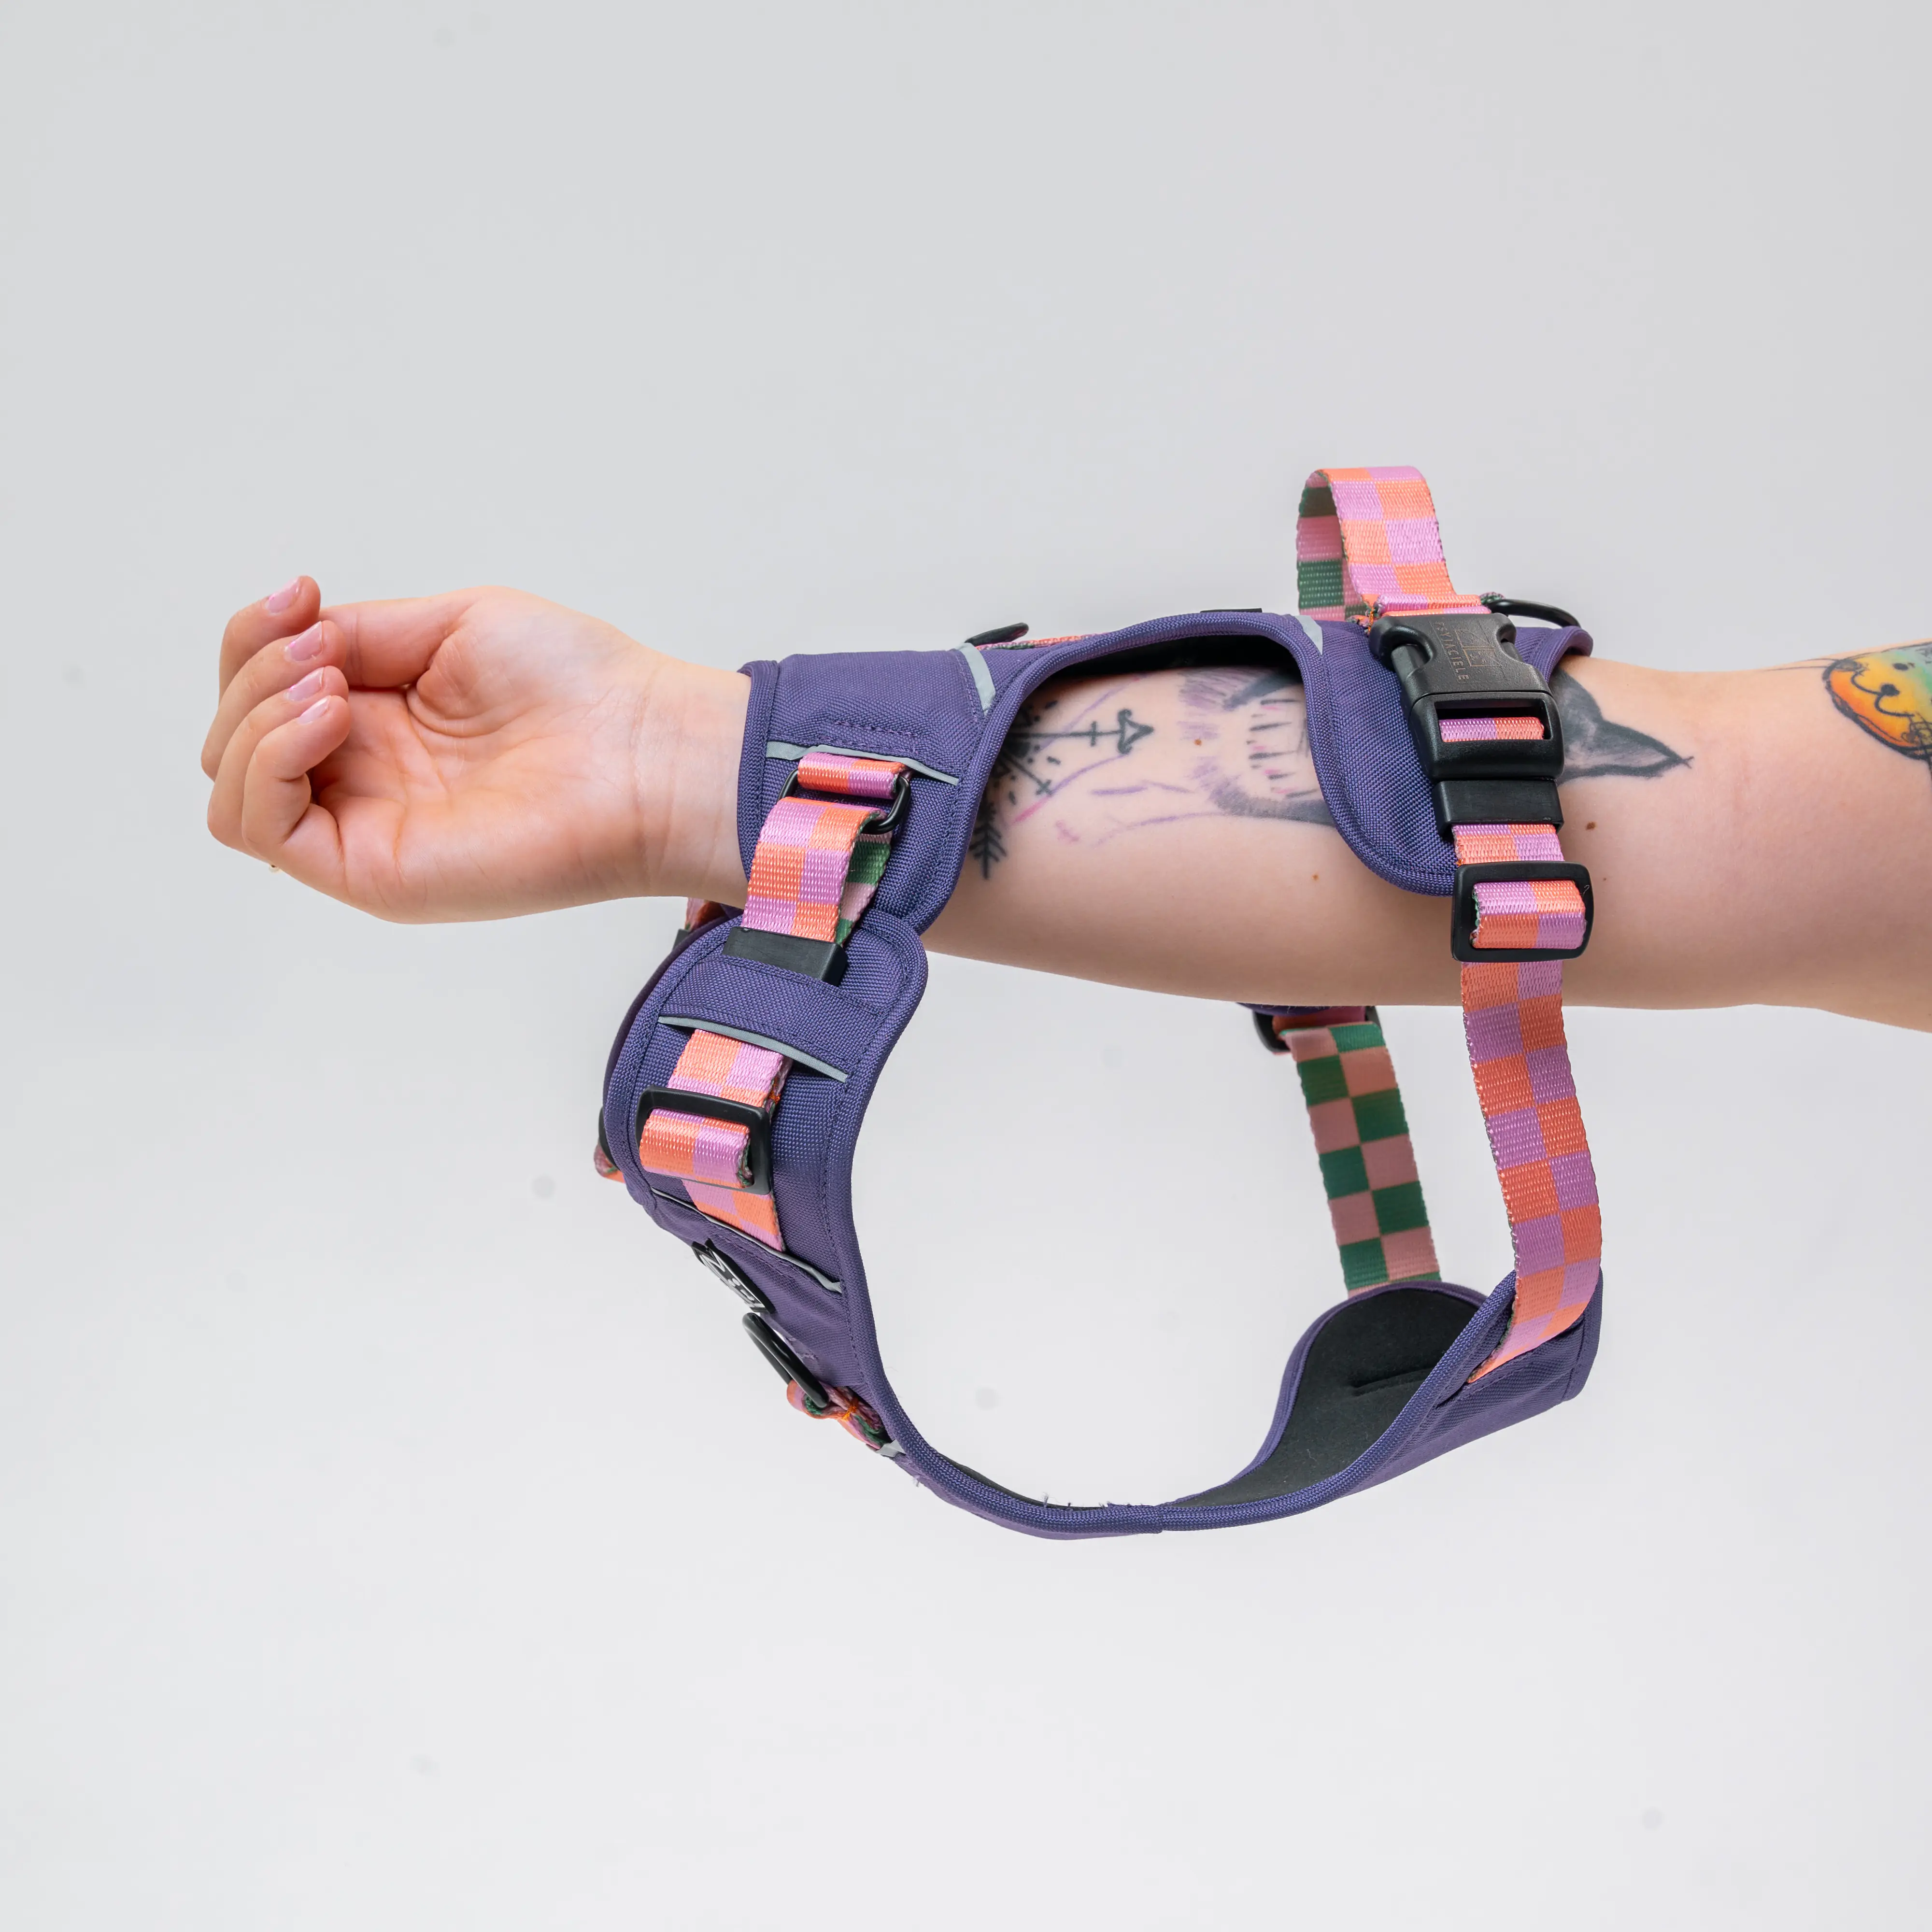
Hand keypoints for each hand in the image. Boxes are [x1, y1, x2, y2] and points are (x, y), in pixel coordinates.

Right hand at [202, 580, 749, 920]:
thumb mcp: (450, 625)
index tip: (303, 596)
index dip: (258, 637)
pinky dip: (268, 759)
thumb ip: (359, 634)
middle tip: (323, 644)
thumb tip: (294, 645)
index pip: (264, 690)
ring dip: (253, 715)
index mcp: (380, 723)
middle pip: (234, 736)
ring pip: (231, 786)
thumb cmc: (581, 686)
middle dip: (252, 670)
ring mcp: (365, 828)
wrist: (646, 751)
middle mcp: (363, 779)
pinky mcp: (371, 871)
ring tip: (329, 682)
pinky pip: (259, 827)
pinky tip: (333, 715)